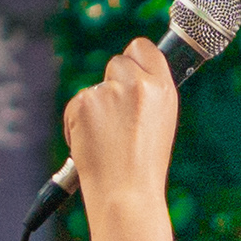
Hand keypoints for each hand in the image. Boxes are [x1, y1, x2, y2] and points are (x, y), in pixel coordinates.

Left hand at [60, 38, 181, 211]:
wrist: (125, 192)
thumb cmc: (143, 165)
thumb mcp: (160, 122)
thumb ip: (148, 93)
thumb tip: (132, 73)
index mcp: (163, 89)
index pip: (144, 48)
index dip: (134, 58)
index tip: (131, 68)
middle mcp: (139, 85)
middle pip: (117, 62)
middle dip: (112, 83)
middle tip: (116, 116)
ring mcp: (110, 93)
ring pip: (94, 88)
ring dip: (94, 108)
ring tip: (107, 140)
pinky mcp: (84, 103)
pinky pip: (76, 104)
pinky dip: (78, 123)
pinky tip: (92, 144)